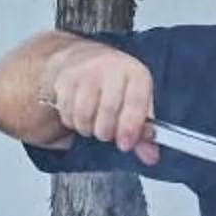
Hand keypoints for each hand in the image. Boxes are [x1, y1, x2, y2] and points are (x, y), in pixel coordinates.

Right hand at [45, 43, 158, 162]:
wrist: (85, 59)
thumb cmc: (116, 85)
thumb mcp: (136, 103)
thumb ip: (143, 132)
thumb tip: (151, 157)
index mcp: (135, 73)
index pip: (136, 101)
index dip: (131, 127)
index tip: (125, 144)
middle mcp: (112, 67)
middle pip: (108, 110)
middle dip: (107, 131)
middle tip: (107, 133)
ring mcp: (86, 70)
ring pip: (84, 114)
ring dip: (88, 129)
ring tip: (93, 124)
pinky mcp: (65, 78)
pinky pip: (67, 112)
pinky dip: (72, 122)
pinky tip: (79, 115)